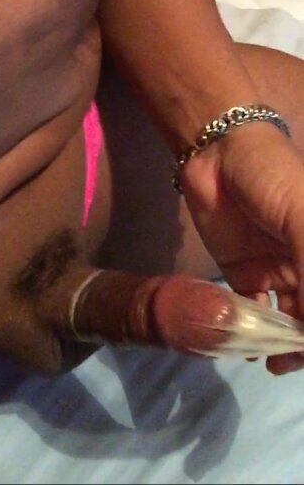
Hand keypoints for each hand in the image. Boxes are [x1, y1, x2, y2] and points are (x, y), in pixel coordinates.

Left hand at [180, 122, 303, 373]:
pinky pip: (252, 310)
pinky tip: (247, 349)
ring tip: (271, 362)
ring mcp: (279, 271)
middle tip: (289, 363)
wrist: (217, 151)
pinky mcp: (244, 273)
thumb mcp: (302, 218)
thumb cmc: (273, 176)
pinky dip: (251, 332)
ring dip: (282, 344)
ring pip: (289, 319)